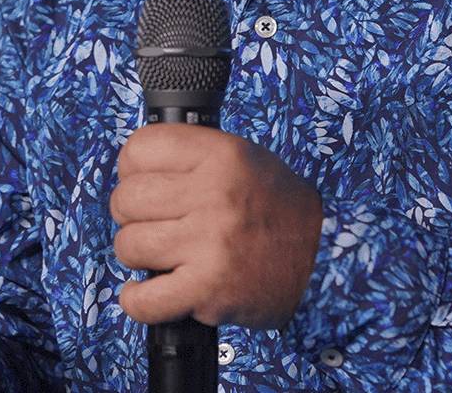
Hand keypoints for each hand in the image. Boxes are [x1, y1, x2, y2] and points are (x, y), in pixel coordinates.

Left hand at [109, 124, 323, 328]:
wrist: (325, 259)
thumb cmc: (276, 209)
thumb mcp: (242, 159)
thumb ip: (190, 157)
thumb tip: (131, 168)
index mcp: (221, 155)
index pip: (140, 149)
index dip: (132, 168)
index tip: (143, 182)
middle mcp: (215, 195)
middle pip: (126, 199)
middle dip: (132, 215)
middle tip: (156, 224)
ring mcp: (210, 244)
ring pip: (128, 246)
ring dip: (137, 256)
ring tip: (162, 256)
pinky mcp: (208, 290)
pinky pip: (143, 300)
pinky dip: (137, 300)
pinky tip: (147, 291)